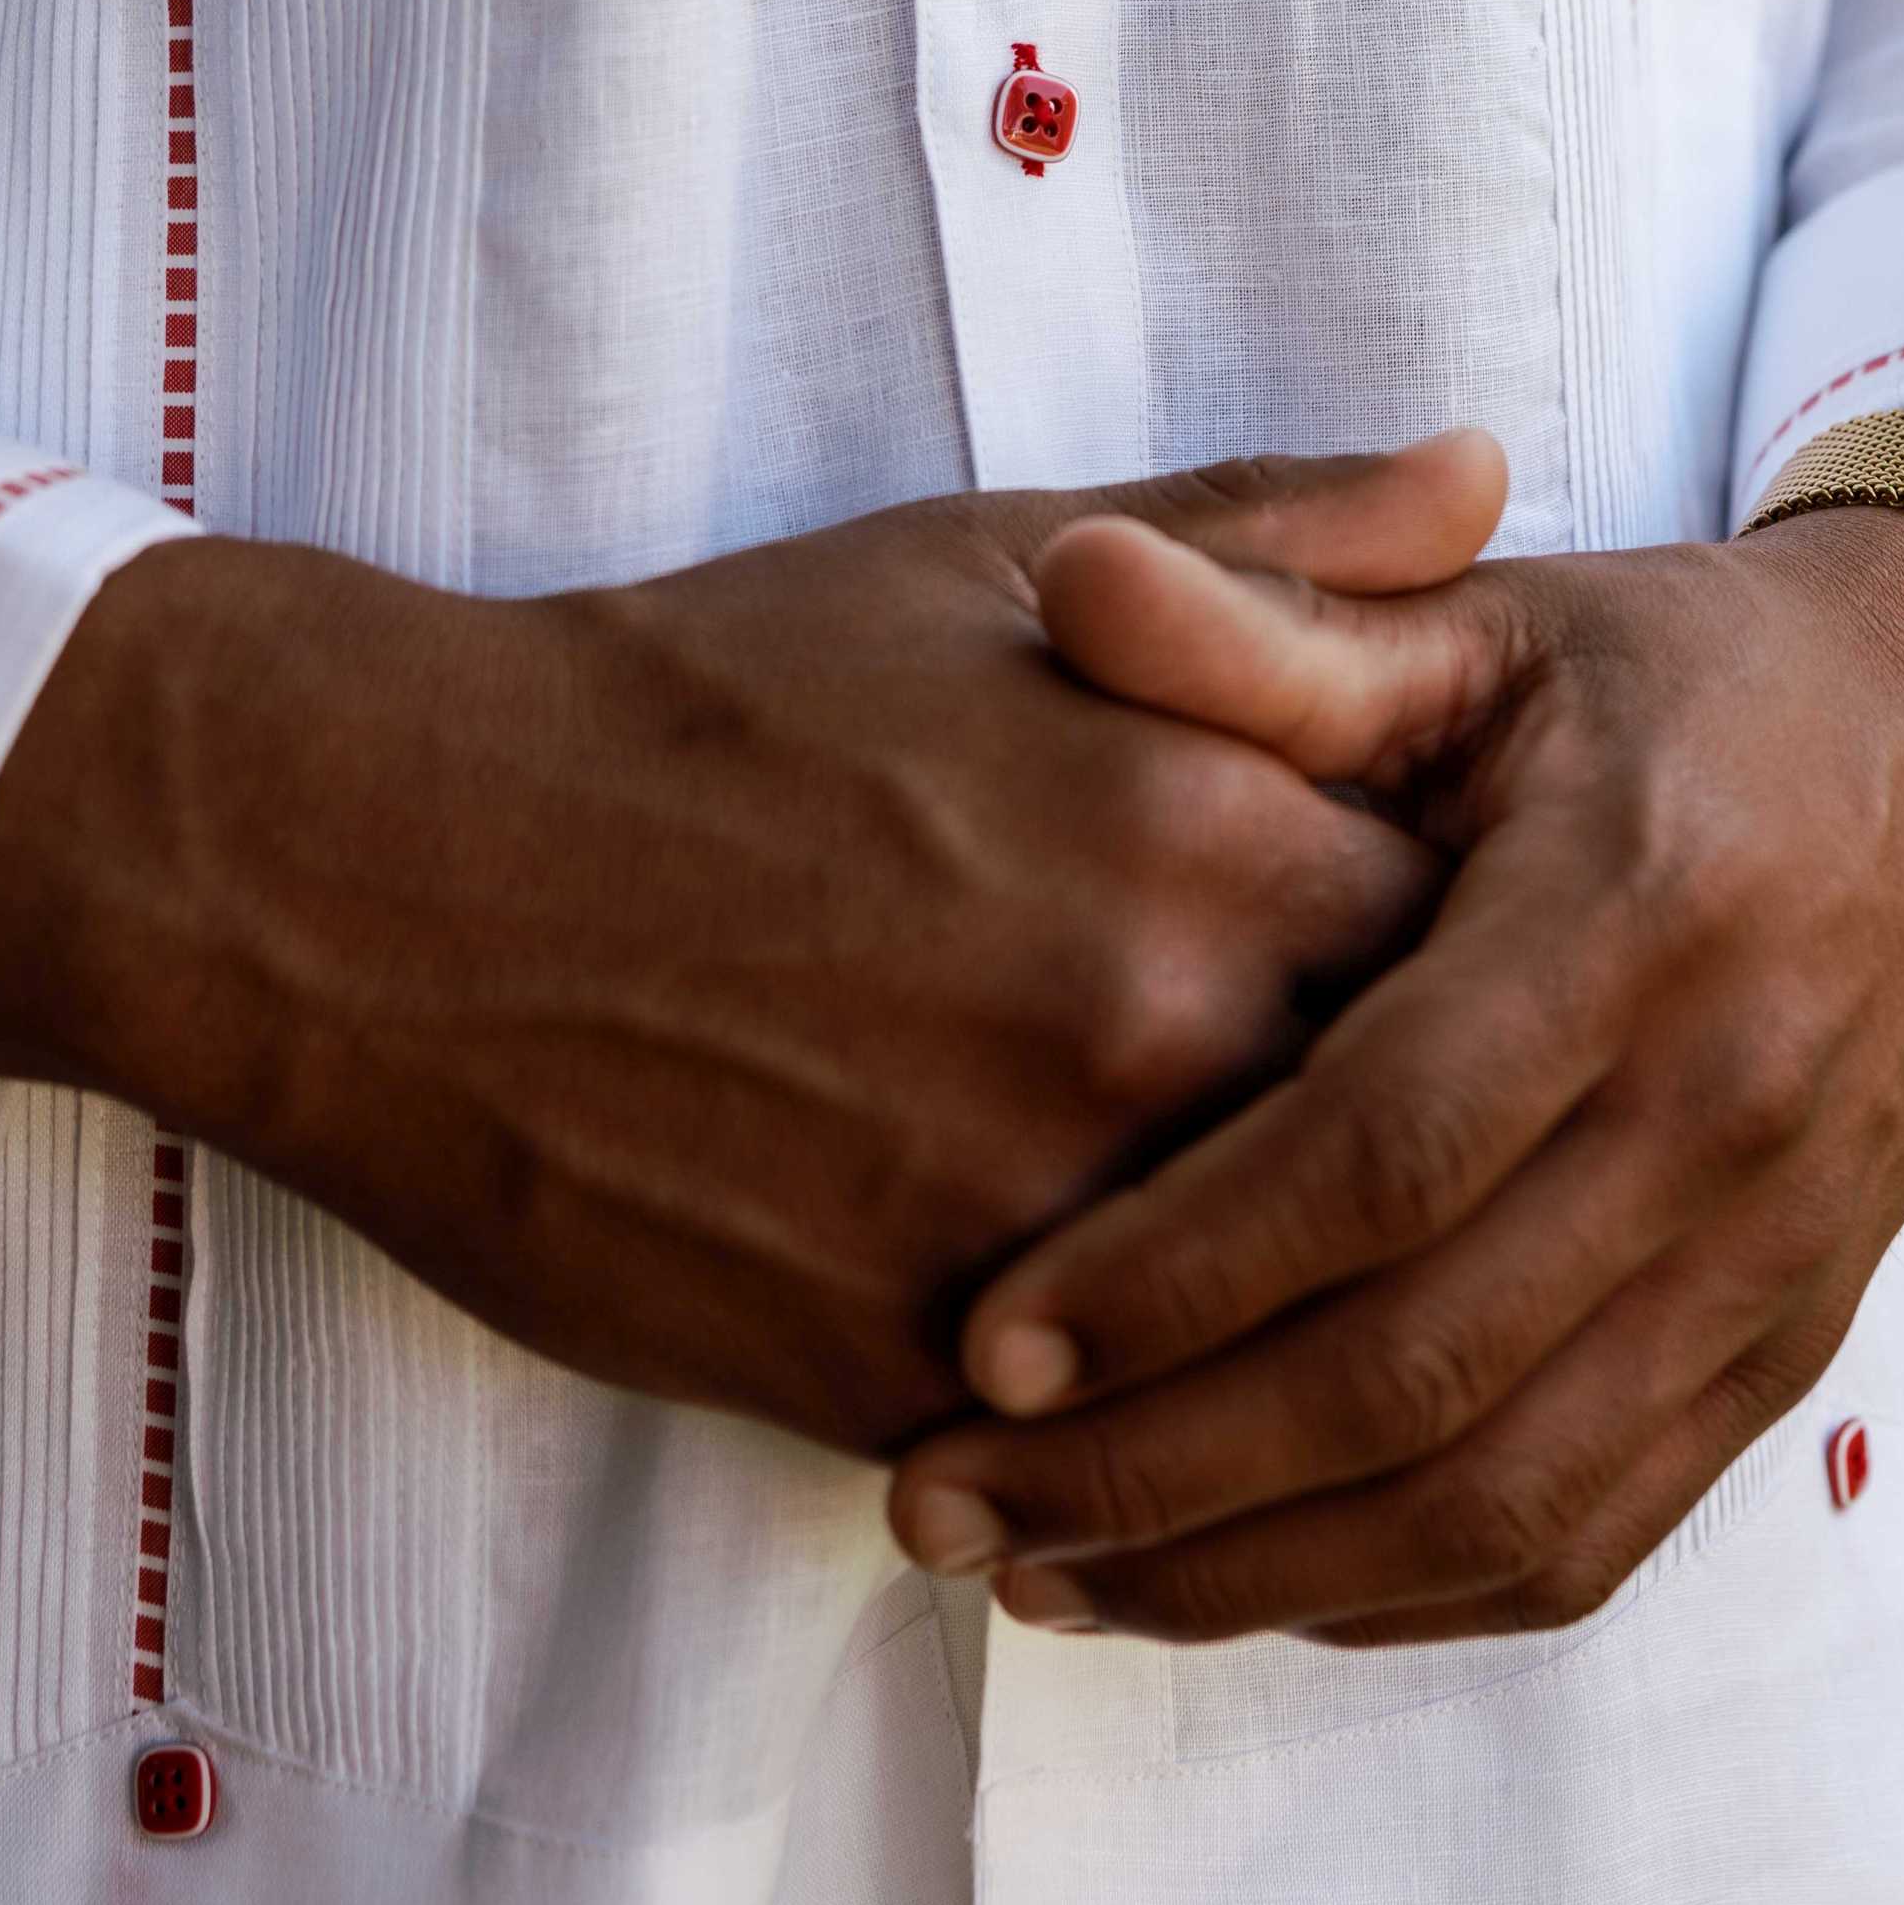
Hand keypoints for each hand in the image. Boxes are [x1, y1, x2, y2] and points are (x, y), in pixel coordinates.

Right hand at [0, 430, 1505, 1458]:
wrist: (407, 875)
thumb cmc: (716, 693)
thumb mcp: (1002, 559)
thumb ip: (1277, 539)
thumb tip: (1490, 468)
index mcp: (1210, 828)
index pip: (1494, 942)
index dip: (1497, 955)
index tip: (1481, 953)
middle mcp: (1155, 1036)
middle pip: (1415, 1147)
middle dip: (1426, 1145)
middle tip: (1417, 1127)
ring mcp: (1034, 1225)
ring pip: (1275, 1322)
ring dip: (1295, 1306)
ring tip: (1296, 1275)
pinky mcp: (903, 1373)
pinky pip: (1109, 1436)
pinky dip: (1139, 1408)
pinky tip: (1138, 1368)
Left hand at [887, 497, 1903, 1641]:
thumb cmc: (1668, 680)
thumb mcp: (1483, 618)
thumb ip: (1271, 624)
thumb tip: (1070, 580)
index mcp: (1635, 914)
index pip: (1386, 1149)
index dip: (1179, 1266)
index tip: (982, 1343)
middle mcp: (1724, 1110)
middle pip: (1421, 1365)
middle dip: (1160, 1466)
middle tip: (941, 1503)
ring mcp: (1775, 1256)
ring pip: (1501, 1498)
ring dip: (1255, 1571)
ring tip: (1040, 1578)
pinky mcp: (1791, 1347)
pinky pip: (1592, 1535)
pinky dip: (1400, 1594)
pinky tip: (1234, 1582)